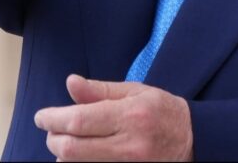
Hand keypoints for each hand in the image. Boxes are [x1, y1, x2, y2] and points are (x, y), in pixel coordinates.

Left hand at [34, 74, 192, 161]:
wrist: (195, 140)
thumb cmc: (161, 110)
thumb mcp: (133, 92)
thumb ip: (99, 91)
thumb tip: (70, 82)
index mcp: (129, 116)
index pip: (79, 121)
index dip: (53, 119)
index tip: (41, 117)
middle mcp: (130, 145)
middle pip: (73, 149)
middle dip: (53, 139)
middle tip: (51, 130)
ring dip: (63, 156)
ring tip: (66, 142)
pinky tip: (78, 157)